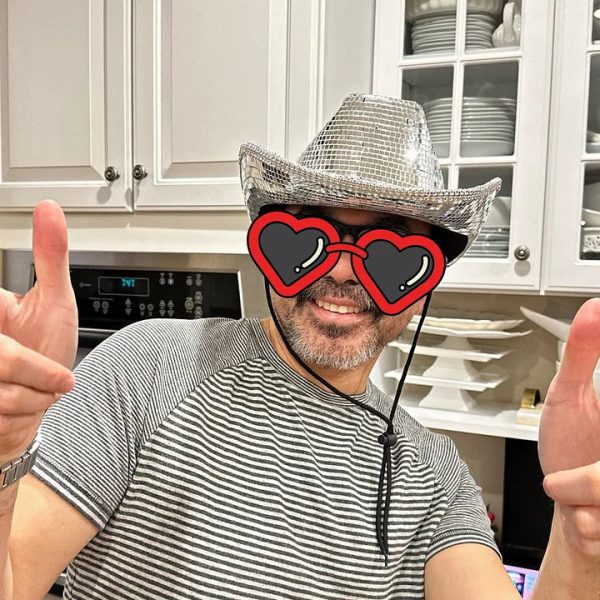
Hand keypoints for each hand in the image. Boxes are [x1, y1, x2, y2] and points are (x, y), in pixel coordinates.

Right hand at [0, 200, 77, 463]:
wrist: (36, 404)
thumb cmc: (47, 349)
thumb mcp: (56, 300)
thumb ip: (51, 257)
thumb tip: (49, 207)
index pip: (2, 304)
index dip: (16, 351)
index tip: (13, 343)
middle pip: (7, 358)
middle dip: (39, 370)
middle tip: (52, 370)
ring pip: (2, 391)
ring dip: (33, 395)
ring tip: (36, 386)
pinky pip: (0, 412)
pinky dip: (20, 414)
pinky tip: (19, 405)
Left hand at [538, 297, 599, 559]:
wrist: (566, 504)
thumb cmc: (569, 448)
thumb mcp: (569, 396)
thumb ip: (583, 354)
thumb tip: (595, 307)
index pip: (598, 391)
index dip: (592, 448)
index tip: (586, 411)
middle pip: (598, 477)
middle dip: (586, 481)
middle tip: (576, 477)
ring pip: (598, 496)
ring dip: (578, 500)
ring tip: (579, 493)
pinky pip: (593, 527)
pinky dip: (581, 525)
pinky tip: (585, 516)